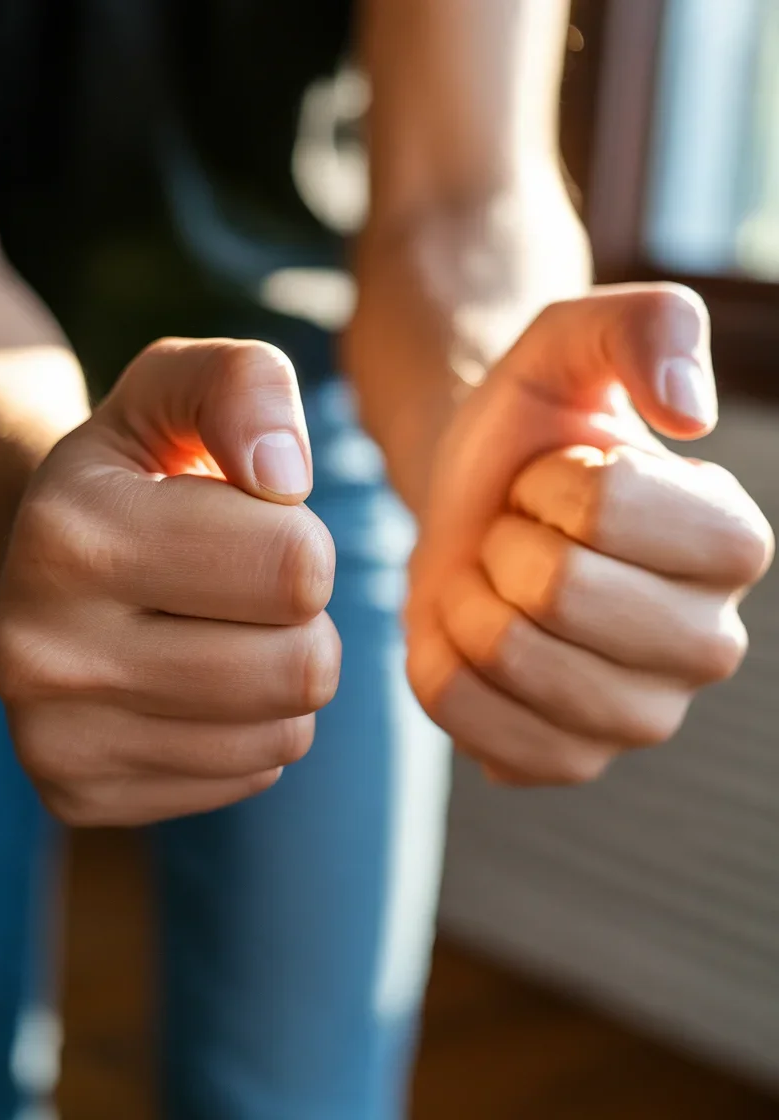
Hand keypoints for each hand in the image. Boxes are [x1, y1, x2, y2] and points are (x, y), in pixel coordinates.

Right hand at [0, 340, 339, 824]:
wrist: (51, 562)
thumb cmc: (140, 473)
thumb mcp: (180, 390)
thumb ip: (244, 386)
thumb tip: (284, 474)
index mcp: (72, 534)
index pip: (296, 567)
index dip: (301, 540)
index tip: (249, 525)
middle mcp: (40, 649)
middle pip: (300, 668)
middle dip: (303, 619)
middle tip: (248, 590)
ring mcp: (54, 738)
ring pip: (284, 733)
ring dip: (282, 676)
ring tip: (221, 631)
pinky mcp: (79, 796)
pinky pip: (251, 775)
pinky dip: (250, 729)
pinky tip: (194, 684)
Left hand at [406, 285, 773, 785]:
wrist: (476, 499)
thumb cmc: (534, 424)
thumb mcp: (579, 339)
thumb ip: (650, 328)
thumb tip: (689, 413)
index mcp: (733, 543)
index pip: (603, 510)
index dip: (545, 482)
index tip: (550, 480)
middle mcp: (708, 646)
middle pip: (555, 592)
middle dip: (501, 541)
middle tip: (515, 532)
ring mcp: (640, 719)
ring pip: (505, 654)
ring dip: (467, 595)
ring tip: (494, 577)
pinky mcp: (563, 763)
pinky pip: (465, 717)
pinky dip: (437, 656)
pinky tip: (468, 630)